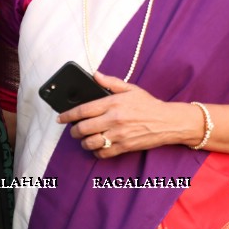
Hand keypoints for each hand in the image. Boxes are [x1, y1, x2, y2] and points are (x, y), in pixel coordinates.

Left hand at [57, 72, 198, 157]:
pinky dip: (97, 152)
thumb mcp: (130, 89)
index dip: (68, 115)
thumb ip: (110, 82)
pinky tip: (98, 146)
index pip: (83, 110)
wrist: (168, 122)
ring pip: (91, 143)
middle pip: (83, 129)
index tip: (60, 118)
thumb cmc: (149, 104)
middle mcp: (114, 119)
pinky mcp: (124, 147)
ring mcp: (119, 135)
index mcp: (113, 103)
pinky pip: (103, 153)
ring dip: (84, 142)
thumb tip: (95, 75)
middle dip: (74, 131)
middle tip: (74, 130)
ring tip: (85, 139)